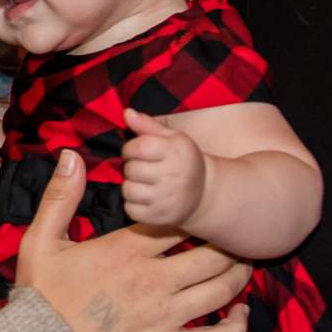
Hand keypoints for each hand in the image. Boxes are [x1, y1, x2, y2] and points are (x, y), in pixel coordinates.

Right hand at [14, 150, 249, 331]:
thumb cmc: (40, 297)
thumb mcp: (40, 241)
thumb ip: (60, 197)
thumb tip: (71, 155)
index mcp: (128, 250)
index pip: (178, 223)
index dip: (195, 215)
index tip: (201, 210)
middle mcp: (155, 280)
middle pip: (211, 256)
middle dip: (227, 245)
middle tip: (233, 239)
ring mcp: (166, 316)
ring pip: (221, 291)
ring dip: (238, 276)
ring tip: (243, 266)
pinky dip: (236, 325)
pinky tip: (241, 314)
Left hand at [119, 107, 205, 227]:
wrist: (205, 195)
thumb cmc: (183, 161)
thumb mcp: (173, 138)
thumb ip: (148, 125)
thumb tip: (126, 113)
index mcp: (176, 152)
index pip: (138, 147)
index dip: (130, 148)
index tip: (136, 151)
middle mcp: (173, 176)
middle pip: (131, 169)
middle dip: (131, 166)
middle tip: (142, 168)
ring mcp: (166, 199)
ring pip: (128, 190)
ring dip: (130, 185)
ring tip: (143, 182)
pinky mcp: (160, 218)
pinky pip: (130, 210)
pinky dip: (132, 203)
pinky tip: (145, 197)